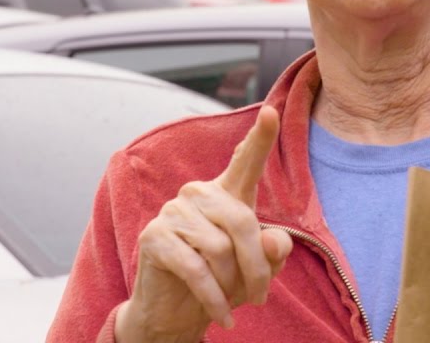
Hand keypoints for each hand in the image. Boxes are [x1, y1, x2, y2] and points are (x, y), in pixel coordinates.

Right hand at [116, 106, 293, 342]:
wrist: (175, 315)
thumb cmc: (220, 284)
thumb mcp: (255, 270)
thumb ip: (271, 252)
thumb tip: (275, 241)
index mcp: (225, 195)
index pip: (244, 162)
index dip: (260, 138)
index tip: (271, 112)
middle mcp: (198, 194)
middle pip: (243, 222)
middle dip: (258, 268)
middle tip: (262, 298)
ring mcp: (173, 212)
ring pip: (220, 248)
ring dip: (232, 285)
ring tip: (232, 302)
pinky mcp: (154, 237)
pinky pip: (196, 268)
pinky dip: (214, 298)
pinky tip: (221, 316)